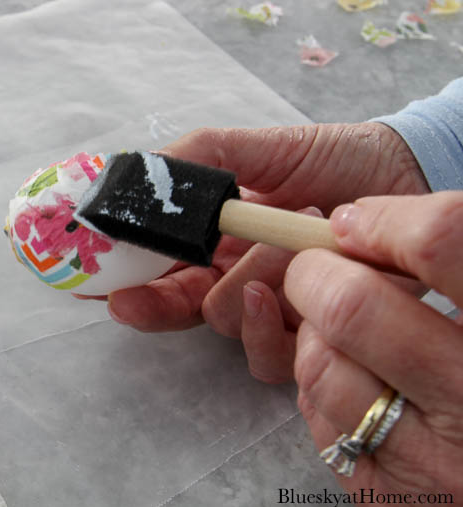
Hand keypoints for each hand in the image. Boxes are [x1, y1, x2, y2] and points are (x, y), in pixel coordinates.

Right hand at [100, 123, 429, 382]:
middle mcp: (233, 283)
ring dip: (259, 271)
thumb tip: (136, 172)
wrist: (400, 175)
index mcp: (212, 245)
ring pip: (226, 321)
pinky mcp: (309, 341)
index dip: (128, 287)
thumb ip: (197, 158)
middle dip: (175, 290)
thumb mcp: (257, 148)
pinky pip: (271, 356)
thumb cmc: (327, 159)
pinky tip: (312, 278)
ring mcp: (270, 314)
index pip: (157, 277)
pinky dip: (284, 317)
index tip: (108, 293)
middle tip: (214, 258)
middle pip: (178, 308)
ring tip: (303, 228)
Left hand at [285, 192, 462, 503]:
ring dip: (314, 334)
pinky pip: (318, 416)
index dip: (388, 221)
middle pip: (353, 306)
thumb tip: (363, 225)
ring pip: (319, 364)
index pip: (443, 244)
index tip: (358, 221)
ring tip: (343, 330)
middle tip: (318, 266)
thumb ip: (447, 270)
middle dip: (317, 272)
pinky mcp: (383, 495)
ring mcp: (427, 461)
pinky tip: (357, 382)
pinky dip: (322, 386)